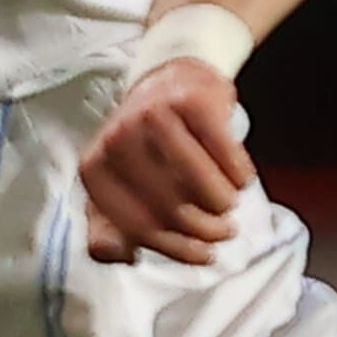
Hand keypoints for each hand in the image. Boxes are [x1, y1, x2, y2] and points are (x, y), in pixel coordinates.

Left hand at [77, 58, 253, 266]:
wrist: (170, 80)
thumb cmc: (146, 146)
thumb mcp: (118, 185)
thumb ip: (110, 228)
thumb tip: (121, 256)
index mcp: (95, 170)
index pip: (137, 226)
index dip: (176, 248)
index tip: (203, 256)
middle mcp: (118, 140)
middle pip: (172, 209)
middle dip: (206, 230)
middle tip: (224, 231)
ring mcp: (155, 117)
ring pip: (201, 185)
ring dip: (224, 204)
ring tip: (229, 205)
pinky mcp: (193, 102)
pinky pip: (227, 155)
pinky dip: (240, 175)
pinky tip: (241, 179)